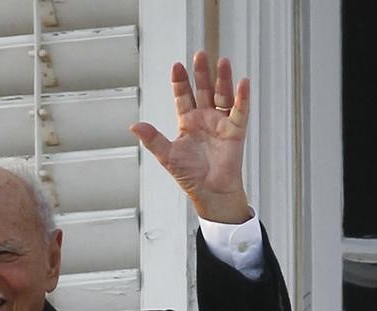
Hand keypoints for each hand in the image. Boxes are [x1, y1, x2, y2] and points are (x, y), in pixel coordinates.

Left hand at [130, 50, 250, 223]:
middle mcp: (205, 118)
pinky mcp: (235, 131)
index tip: (176, 65)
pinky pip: (240, 111)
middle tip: (200, 54)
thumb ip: (152, 139)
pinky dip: (242, 97)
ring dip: (222, 78)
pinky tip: (242, 82)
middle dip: (201, 73)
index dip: (180, 81)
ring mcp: (221, 123)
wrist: (208, 191)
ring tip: (222, 61)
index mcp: (187, 122)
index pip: (183, 96)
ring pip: (222, 95)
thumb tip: (133, 126)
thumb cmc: (189, 175)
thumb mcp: (166, 155)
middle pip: (204, 90)